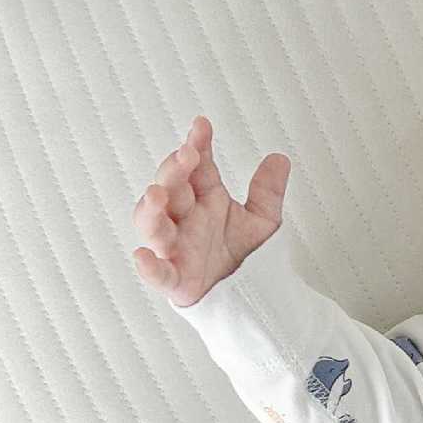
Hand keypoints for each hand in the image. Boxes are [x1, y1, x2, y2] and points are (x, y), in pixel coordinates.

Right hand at [130, 114, 290, 307]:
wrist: (251, 297)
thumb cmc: (244, 256)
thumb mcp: (263, 221)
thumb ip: (267, 192)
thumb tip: (280, 158)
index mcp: (204, 200)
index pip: (196, 167)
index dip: (197, 146)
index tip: (202, 126)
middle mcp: (185, 220)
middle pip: (171, 190)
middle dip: (174, 170)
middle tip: (186, 155)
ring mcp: (177, 249)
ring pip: (154, 225)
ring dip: (152, 209)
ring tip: (157, 193)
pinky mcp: (177, 281)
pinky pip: (159, 274)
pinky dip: (149, 267)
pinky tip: (142, 256)